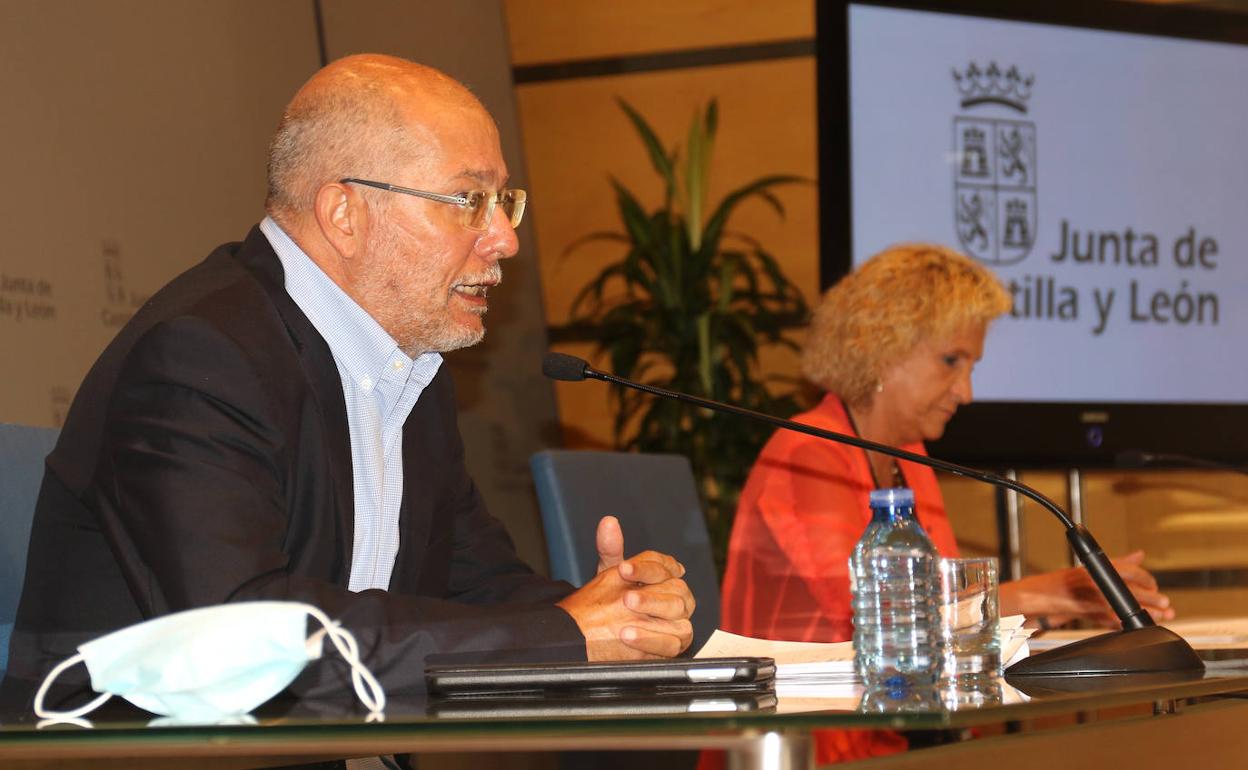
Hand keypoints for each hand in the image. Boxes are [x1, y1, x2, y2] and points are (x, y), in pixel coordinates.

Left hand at [557, 516, 695, 659]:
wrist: (610, 630)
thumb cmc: (614, 597)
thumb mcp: (611, 574)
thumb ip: (611, 549)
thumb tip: (608, 521)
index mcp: (667, 575)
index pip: (664, 565)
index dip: (644, 567)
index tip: (622, 569)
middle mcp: (679, 596)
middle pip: (676, 589)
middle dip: (650, 593)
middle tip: (626, 597)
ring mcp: (680, 620)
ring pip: (678, 613)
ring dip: (652, 613)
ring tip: (625, 618)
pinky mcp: (675, 644)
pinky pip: (672, 643)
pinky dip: (650, 639)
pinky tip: (628, 637)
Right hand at [999, 550, 1174, 627]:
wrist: (1029, 599)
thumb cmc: (1056, 586)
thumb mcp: (1087, 570)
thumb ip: (1115, 563)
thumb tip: (1138, 555)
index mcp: (1090, 568)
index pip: (1125, 568)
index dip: (1144, 577)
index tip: (1154, 584)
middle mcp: (1088, 580)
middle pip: (1127, 588)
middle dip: (1150, 597)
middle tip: (1165, 603)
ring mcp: (1084, 597)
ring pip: (1120, 604)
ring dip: (1142, 611)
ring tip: (1160, 615)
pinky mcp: (1080, 612)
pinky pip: (1106, 618)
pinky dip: (1119, 622)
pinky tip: (1130, 625)